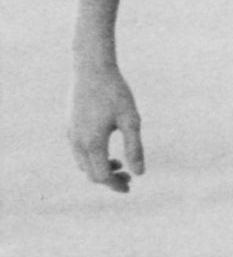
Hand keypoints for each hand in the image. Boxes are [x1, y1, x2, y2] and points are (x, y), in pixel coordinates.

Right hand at [67, 59, 143, 191]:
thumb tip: (140, 174)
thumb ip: (134, 147)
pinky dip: (91, 158)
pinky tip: (107, 150)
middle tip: (129, 177)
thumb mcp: (131, 120)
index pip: (101, 176)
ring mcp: (70, 133)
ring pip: (82, 163)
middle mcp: (77, 141)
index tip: (130, 187)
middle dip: (109, 179)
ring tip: (119, 163)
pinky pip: (77, 151)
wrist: (92, 69)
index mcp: (92, 142)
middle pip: (90, 173)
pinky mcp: (69, 125)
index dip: (115, 185)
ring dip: (99, 168)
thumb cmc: (116, 93)